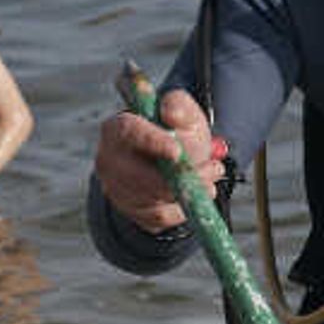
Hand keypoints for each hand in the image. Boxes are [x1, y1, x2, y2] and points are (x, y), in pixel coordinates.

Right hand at [93, 88, 216, 232]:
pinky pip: (159, 218)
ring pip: (152, 199)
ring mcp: (116, 190)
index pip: (127, 132)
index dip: (152, 142)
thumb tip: (171, 113)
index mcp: (116, 129)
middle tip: (214, 169)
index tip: (177, 152)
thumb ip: (180, 105)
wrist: (178, 160)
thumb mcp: (185, 113)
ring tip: (212, 176)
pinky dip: (183, 208)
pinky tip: (195, 193)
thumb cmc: (178, 132)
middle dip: (179, 176)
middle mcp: (109, 161)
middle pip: (137, 175)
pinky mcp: (130, 212)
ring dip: (189, 191)